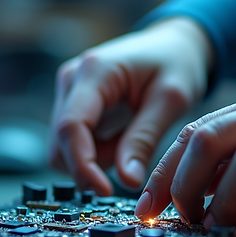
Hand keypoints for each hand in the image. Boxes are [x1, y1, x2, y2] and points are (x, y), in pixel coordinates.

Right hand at [49, 17, 211, 194]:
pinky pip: (74, 143)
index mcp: (95, 71)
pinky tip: (123, 137)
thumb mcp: (171, 100)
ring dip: (96, 159)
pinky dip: (97, 152)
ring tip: (133, 140)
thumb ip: (145, 139)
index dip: (83, 165)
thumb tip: (127, 181)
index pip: (71, 127)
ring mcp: (68, 91)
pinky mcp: (72, 104)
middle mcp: (72, 79)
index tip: (105, 191)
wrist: (173, 45)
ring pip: (63, 147)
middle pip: (60, 142)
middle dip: (91, 165)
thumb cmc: (176, 64)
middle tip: (134, 161)